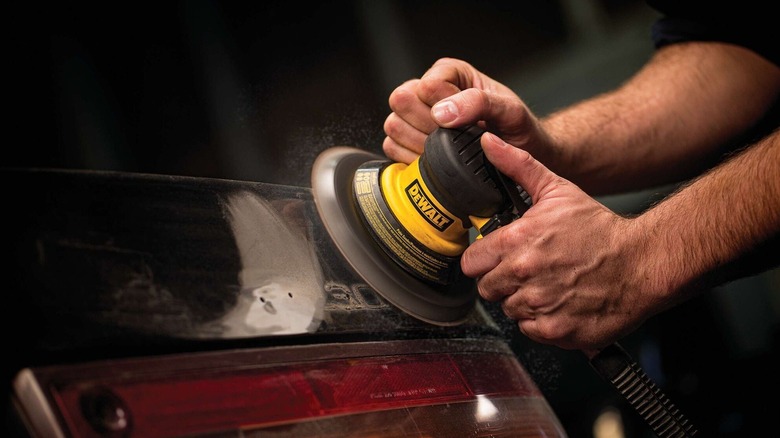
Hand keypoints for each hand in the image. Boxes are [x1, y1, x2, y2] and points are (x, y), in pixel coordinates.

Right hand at [383, 58, 548, 163]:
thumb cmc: (516, 128)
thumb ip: (478, 103)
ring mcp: (415, 118)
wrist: (520, 155)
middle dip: (428, 126)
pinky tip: (436, 160)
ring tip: (449, 149)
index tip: (465, 122)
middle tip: (455, 137)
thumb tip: (441, 112)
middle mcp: (427, 92)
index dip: (442, 107)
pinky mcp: (409, 142)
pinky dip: (412, 159)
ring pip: (393, 126)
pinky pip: (392, 148)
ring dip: (420, 143)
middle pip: (401, 102)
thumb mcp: (508, 110)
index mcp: (449, 73)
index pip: (425, 86)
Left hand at [460, 132, 657, 351]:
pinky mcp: (555, 331)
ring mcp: (539, 305)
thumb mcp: (558, 190)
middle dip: (502, 281)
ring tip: (548, 286)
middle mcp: (524, 275)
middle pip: (487, 289)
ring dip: (523, 301)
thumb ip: (517, 166)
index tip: (497, 258)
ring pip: (509, 310)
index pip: (471, 262)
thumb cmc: (601, 230)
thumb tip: (488, 143)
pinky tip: (560, 303)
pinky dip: (542, 321)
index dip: (483, 260)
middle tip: (527, 272)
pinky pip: (530, 330)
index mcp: (517, 242)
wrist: (642, 263)